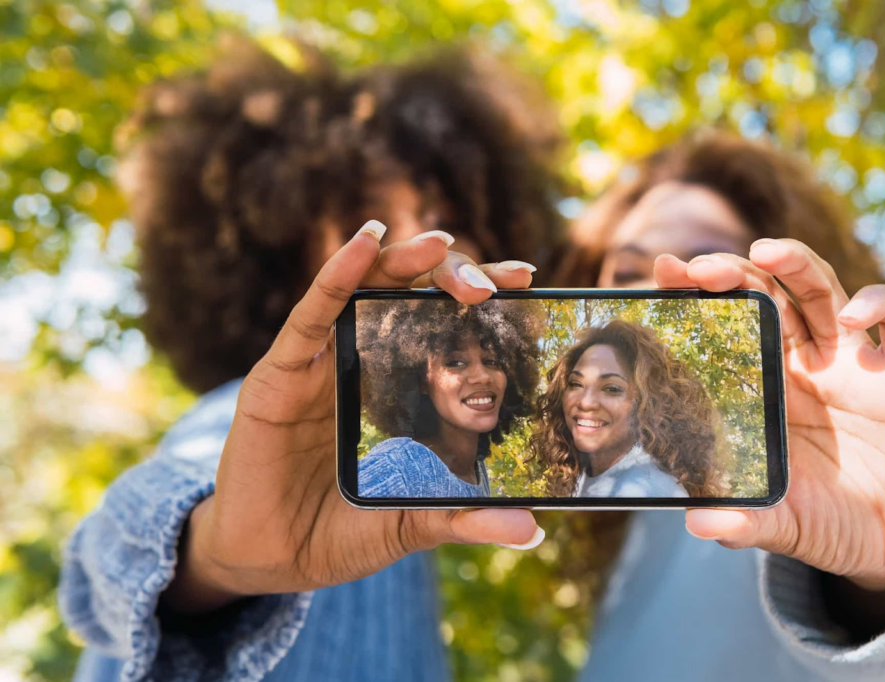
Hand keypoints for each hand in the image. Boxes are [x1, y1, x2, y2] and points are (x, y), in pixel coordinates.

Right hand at [164, 222, 541, 612]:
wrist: (273, 558)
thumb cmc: (342, 530)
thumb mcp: (413, 522)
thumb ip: (466, 517)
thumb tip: (534, 529)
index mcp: (401, 386)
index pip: (447, 323)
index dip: (484, 296)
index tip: (527, 282)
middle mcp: (364, 360)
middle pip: (412, 294)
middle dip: (453, 275)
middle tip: (493, 285)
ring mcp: (322, 362)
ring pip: (364, 288)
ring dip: (401, 259)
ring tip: (438, 242)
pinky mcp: (281, 372)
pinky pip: (311, 314)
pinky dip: (337, 274)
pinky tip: (364, 243)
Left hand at [653, 239, 884, 599]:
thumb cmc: (830, 523)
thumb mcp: (783, 524)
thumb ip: (744, 522)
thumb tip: (697, 522)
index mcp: (766, 388)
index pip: (727, 327)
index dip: (697, 297)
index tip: (662, 275)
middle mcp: (805, 364)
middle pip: (768, 296)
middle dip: (736, 273)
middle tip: (702, 269)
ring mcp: (854, 362)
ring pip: (822, 291)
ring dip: (796, 263)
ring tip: (767, 250)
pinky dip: (880, 303)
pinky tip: (853, 318)